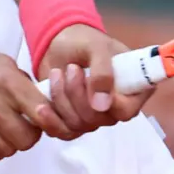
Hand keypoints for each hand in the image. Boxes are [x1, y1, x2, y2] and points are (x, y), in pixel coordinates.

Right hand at [0, 48, 75, 161]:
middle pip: (26, 140)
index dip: (48, 120)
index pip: (42, 113)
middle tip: (21, 126)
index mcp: (6, 81)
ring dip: (8, 143)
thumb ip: (27, 86)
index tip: (43, 120)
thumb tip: (49, 107)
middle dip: (28, 136)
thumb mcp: (4, 64)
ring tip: (0, 128)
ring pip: (7, 150)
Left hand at [37, 24, 152, 138]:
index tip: (91, 80)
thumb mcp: (96, 48)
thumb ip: (103, 72)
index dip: (110, 103)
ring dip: (62, 98)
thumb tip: (102, 105)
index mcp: (131, 89)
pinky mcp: (72, 123)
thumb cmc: (84, 41)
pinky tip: (42, 105)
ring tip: (57, 73)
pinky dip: (50, 119)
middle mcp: (114, 108)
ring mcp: (93, 118)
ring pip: (78, 124)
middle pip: (98, 119)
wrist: (58, 44)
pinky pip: (63, 132)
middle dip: (77, 93)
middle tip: (71, 68)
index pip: (127, 110)